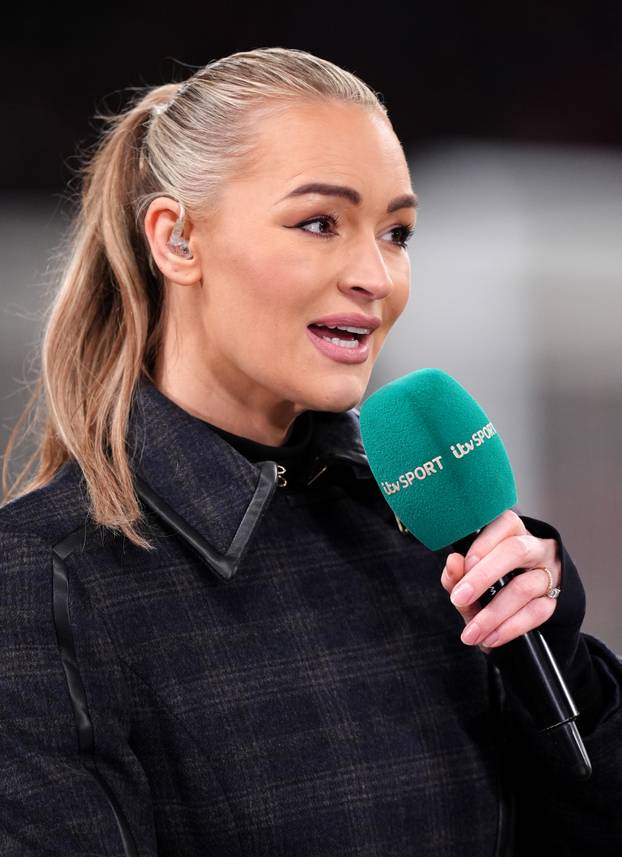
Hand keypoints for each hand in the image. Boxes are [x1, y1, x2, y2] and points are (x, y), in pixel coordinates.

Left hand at [440, 509, 561, 653]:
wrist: (515, 616)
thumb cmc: (489, 587)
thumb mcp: (469, 580)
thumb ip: (457, 573)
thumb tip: (453, 562)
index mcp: (512, 532)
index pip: (503, 524)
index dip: (482, 544)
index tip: (461, 566)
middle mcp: (535, 547)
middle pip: (515, 551)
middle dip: (483, 576)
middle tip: (458, 599)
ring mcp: (549, 573)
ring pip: (524, 587)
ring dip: (493, 613)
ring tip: (472, 631)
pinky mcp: (557, 601)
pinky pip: (536, 612)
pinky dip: (509, 627)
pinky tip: (491, 637)